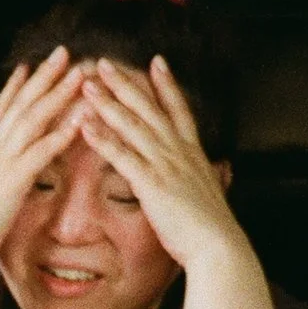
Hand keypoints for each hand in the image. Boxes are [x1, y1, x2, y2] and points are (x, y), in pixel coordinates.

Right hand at [0, 47, 88, 265]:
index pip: (1, 110)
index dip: (15, 86)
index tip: (29, 65)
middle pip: (21, 104)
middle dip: (43, 76)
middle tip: (64, 51)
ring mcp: (2, 163)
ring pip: (32, 119)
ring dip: (58, 94)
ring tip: (79, 73)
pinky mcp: (12, 182)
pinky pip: (40, 153)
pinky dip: (60, 134)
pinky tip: (80, 121)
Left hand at [75, 57, 249, 268]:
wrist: (218, 246)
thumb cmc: (213, 228)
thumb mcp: (215, 194)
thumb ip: (214, 177)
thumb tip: (222, 170)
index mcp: (193, 153)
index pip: (179, 110)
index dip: (167, 85)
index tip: (157, 62)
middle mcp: (179, 152)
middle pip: (149, 109)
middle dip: (126, 83)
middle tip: (104, 63)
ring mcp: (165, 165)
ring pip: (132, 125)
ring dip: (108, 102)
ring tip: (87, 84)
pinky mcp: (151, 183)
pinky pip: (122, 155)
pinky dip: (103, 138)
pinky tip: (85, 125)